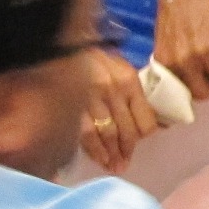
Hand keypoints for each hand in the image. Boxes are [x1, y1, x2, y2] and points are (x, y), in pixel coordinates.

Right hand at [82, 48, 160, 172]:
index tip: (140, 142)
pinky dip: (95, 151)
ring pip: (108, 135)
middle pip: (127, 130)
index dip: (144, 134)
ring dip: (112, 155)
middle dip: (127, 151)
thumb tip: (151, 121)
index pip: (146, 118)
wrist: (57, 41)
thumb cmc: (91, 57)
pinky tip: (99, 159)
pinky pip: (87, 134)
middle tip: (125, 164)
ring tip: (114, 167)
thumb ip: (131, 92)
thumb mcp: (117, 67)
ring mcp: (92, 99)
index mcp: (128, 80)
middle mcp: (113, 90)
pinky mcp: (73, 106)